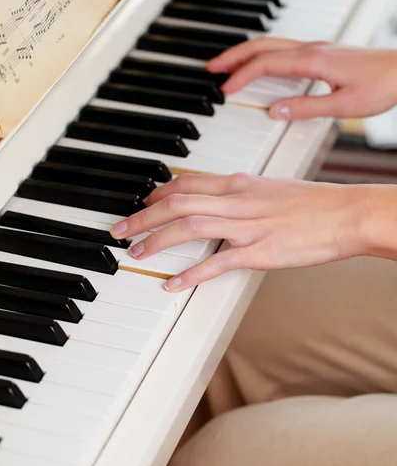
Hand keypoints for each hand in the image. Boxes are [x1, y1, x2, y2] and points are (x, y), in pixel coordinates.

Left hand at [111, 173, 366, 291]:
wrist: (345, 213)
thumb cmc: (313, 203)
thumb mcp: (271, 189)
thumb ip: (242, 195)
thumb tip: (219, 202)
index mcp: (241, 184)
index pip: (188, 182)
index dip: (158, 193)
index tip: (143, 203)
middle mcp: (238, 200)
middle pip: (178, 203)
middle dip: (143, 216)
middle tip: (120, 229)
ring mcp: (248, 226)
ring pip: (190, 226)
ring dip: (157, 239)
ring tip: (135, 251)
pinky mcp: (260, 252)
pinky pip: (217, 262)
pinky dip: (191, 273)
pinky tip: (172, 283)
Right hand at [207, 38, 396, 120]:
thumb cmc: (382, 84)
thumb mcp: (342, 105)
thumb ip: (305, 108)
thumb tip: (274, 112)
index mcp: (312, 60)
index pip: (265, 65)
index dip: (241, 76)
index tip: (224, 89)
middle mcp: (311, 49)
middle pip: (261, 45)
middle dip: (233, 55)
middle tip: (212, 68)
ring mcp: (316, 48)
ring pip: (271, 44)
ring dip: (246, 53)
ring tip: (228, 65)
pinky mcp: (322, 52)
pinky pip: (282, 49)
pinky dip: (263, 56)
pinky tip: (261, 67)